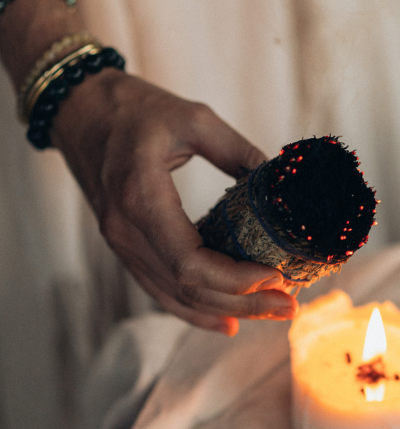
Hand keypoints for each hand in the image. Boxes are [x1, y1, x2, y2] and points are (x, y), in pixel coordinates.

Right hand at [51, 69, 297, 334]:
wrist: (80, 110)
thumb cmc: (133, 108)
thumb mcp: (193, 118)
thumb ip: (238, 151)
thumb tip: (280, 183)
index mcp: (140, 196)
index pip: (189, 262)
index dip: (235, 280)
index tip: (276, 276)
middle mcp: (125, 229)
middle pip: (187, 287)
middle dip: (244, 301)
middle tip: (290, 304)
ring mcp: (121, 242)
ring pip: (175, 296)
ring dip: (226, 308)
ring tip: (271, 312)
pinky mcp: (125, 245)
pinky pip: (160, 288)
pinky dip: (195, 309)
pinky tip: (228, 319)